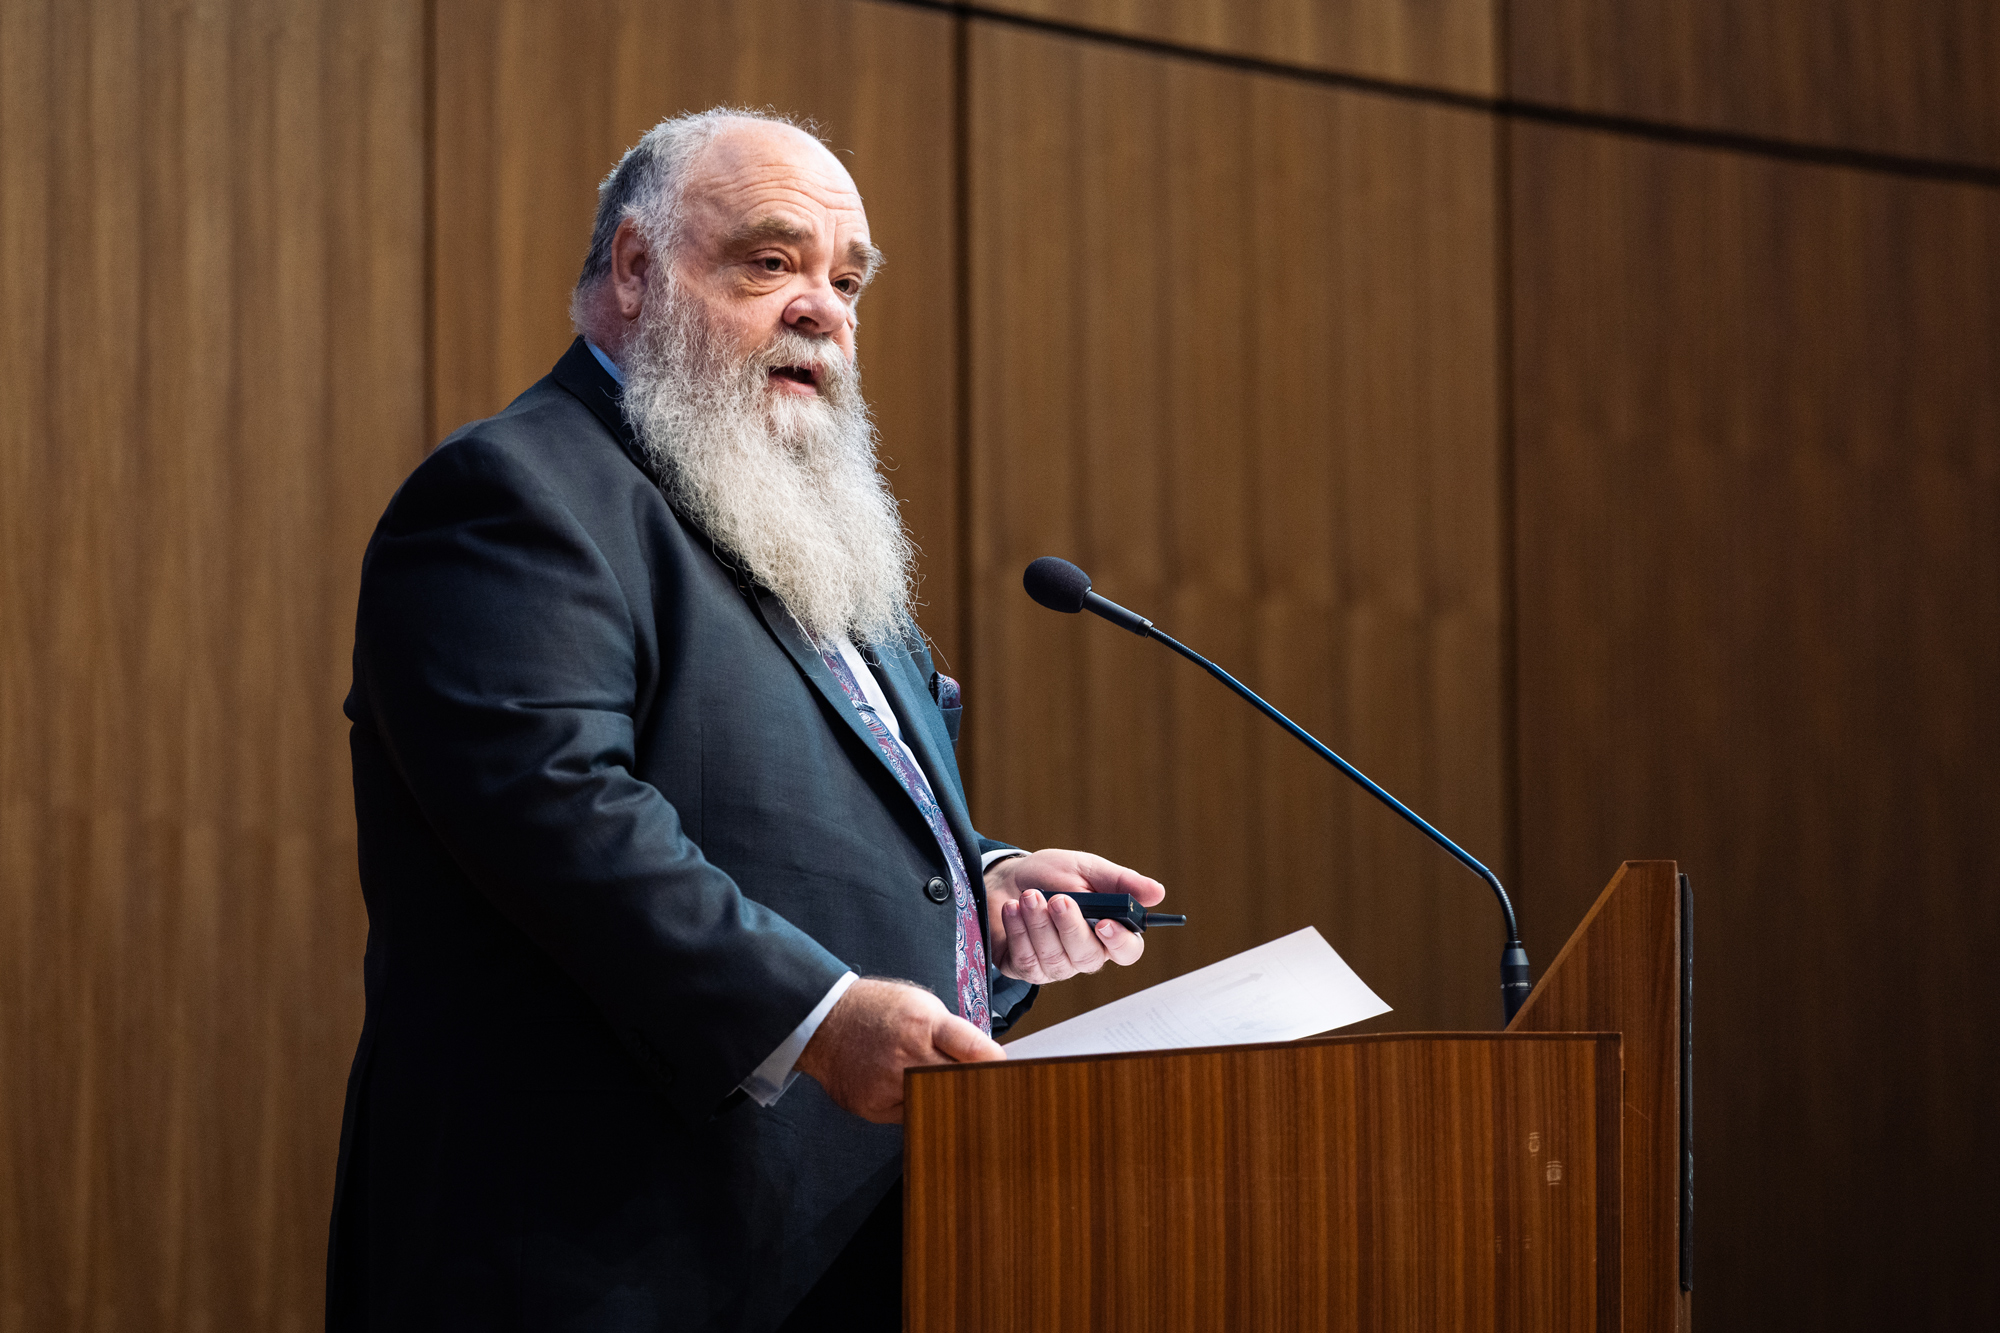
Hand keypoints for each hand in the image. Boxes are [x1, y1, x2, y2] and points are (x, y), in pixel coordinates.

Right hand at [795, 977, 1004, 1123]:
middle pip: (956, 1082)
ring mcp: (887, 1083)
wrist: (823, 1019)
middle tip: (994, 1097)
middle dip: (976, 1088)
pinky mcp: (873, 1106)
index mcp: (923, 1023)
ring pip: (935, 1105)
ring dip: (948, 1102)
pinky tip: (914, 1095)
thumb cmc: (877, 1009)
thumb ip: (950, 1032)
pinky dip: (917, 1107)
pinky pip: (909, 1116)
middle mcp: (906, 1054)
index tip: (1009, 1075)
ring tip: (959, 1102)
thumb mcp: (919, 1004)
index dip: (995, 1064)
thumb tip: (985, 1059)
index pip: (971, 1047)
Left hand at [984, 849, 1166, 983]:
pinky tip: (1012, 909)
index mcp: (1108, 930)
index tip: (1104, 922)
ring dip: (1039, 924)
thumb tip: (1158, 892)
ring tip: (1028, 896)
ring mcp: (1055, 966)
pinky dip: (1018, 930)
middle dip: (1070, 927)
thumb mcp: (1085, 869)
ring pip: (1055, 959)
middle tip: (1057, 899)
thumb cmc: (1050, 875)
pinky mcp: (1026, 969)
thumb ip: (1120, 882)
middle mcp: (1084, 953)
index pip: (1127, 951)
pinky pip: (1026, 960)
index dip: (1119, 942)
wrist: (1003, 878)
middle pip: (1088, 957)